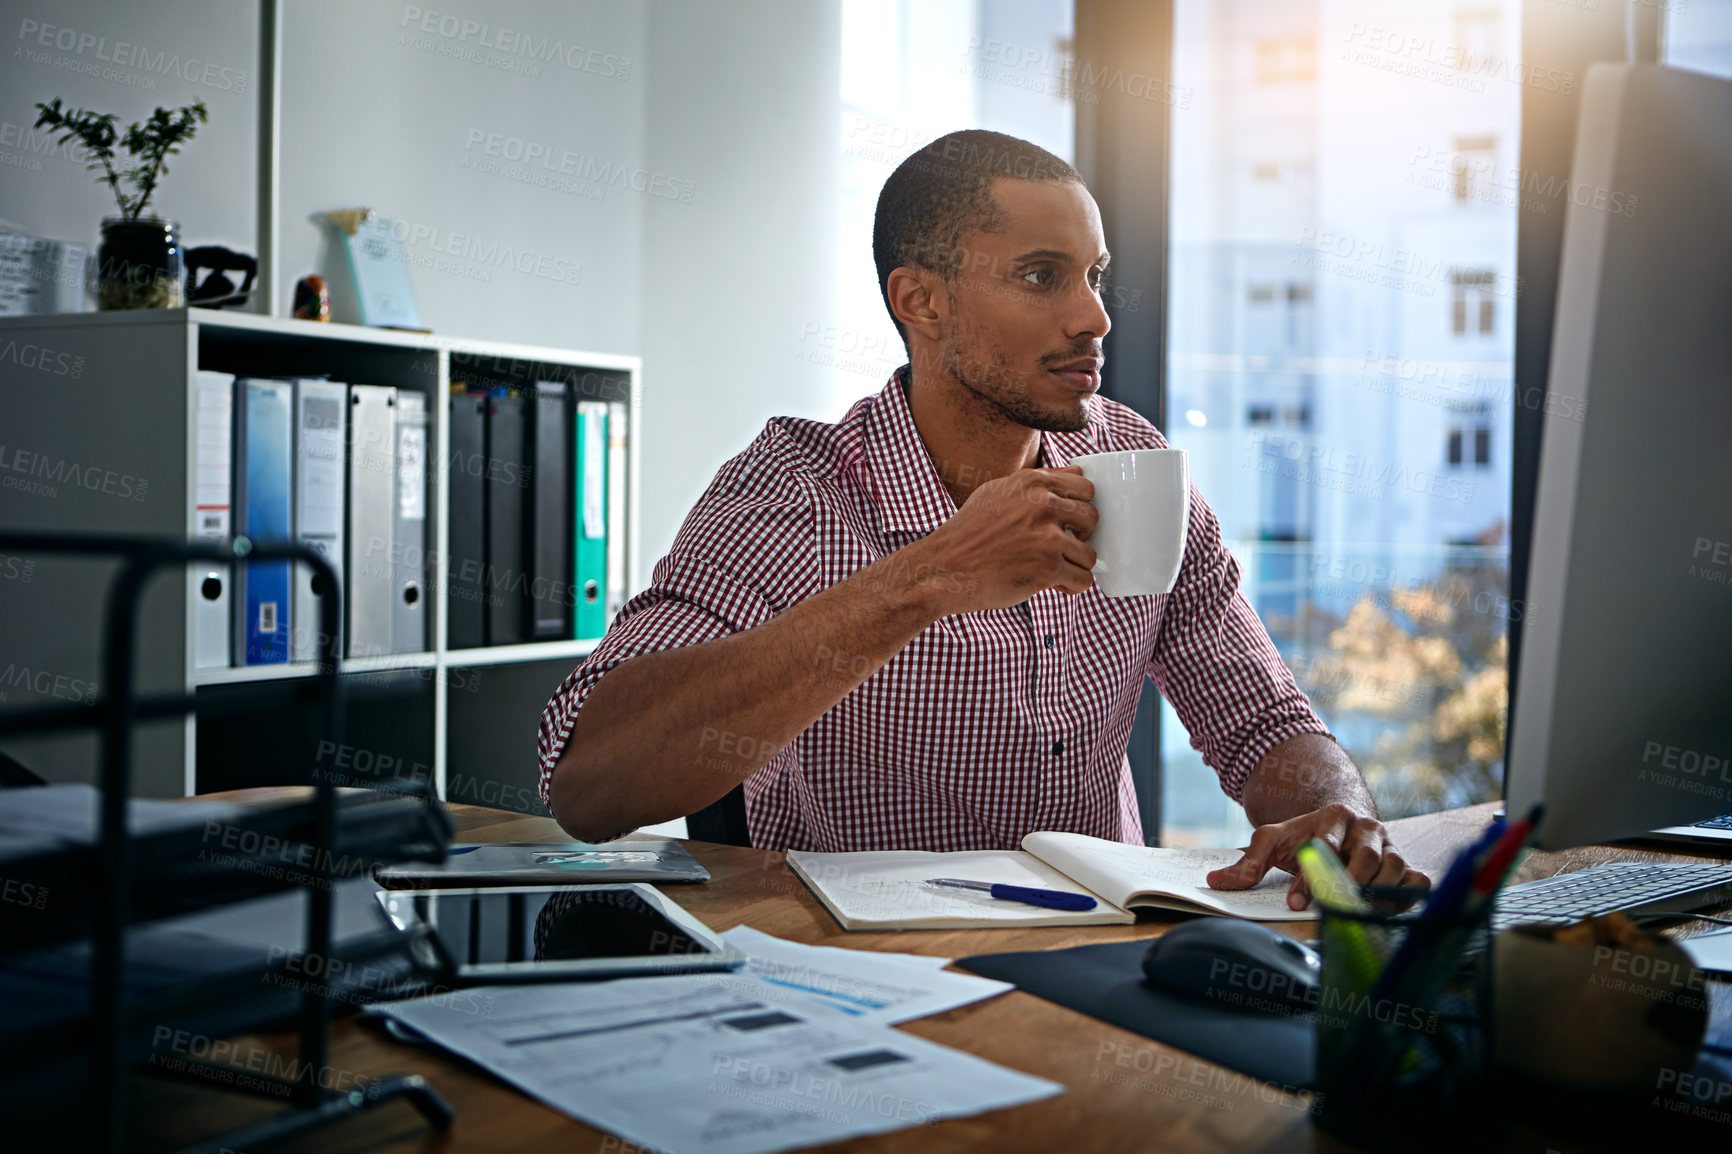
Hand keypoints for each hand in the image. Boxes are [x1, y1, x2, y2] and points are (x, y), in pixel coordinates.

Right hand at [905, 466, 1098, 614]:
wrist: (943, 569)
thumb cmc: (967, 534)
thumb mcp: (997, 493)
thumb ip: (1038, 484)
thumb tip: (1077, 472)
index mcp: (1032, 483)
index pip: (1085, 488)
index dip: (1078, 508)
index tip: (1066, 523)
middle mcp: (1043, 505)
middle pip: (1092, 518)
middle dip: (1080, 536)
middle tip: (1058, 548)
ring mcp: (1048, 537)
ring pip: (1090, 553)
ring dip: (1074, 565)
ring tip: (1053, 570)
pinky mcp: (1048, 568)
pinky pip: (1083, 579)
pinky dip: (1072, 587)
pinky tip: (1054, 586)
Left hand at [1204, 803, 1431, 910]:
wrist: (1342, 826)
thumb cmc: (1304, 837)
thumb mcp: (1272, 841)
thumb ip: (1247, 862)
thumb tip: (1214, 882)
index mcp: (1333, 817)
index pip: (1323, 845)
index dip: (1309, 875)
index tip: (1294, 902)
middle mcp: (1367, 829)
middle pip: (1366, 856)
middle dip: (1349, 883)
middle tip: (1333, 907)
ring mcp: (1390, 847)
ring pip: (1395, 867)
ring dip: (1379, 893)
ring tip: (1356, 914)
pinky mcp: (1407, 865)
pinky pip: (1418, 879)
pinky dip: (1410, 894)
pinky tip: (1390, 911)